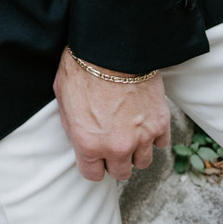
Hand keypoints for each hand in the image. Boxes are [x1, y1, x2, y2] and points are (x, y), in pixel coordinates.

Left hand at [53, 47, 170, 180]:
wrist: (110, 49)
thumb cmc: (81, 69)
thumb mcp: (62, 99)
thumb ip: (73, 126)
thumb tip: (79, 136)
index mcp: (88, 144)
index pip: (93, 174)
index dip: (93, 164)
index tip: (94, 155)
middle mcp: (117, 147)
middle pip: (120, 173)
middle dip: (114, 159)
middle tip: (111, 142)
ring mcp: (142, 137)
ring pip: (142, 162)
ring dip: (136, 151)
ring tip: (129, 132)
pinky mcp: (160, 123)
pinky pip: (161, 143)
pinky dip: (154, 136)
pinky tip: (144, 122)